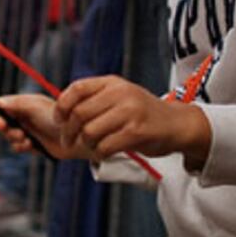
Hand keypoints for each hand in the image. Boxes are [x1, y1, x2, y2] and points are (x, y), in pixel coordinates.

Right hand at [0, 94, 93, 159]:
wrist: (75, 137)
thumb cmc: (56, 117)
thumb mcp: (35, 106)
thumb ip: (15, 103)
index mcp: (24, 104)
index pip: (2, 104)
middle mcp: (24, 117)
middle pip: (2, 121)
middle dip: (2, 125)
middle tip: (4, 125)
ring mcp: (28, 131)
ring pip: (9, 136)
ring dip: (13, 137)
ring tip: (25, 137)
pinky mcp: (33, 145)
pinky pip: (18, 147)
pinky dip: (21, 146)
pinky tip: (31, 145)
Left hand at [53, 75, 211, 166]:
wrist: (177, 123)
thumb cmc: (141, 113)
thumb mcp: (120, 96)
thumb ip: (95, 99)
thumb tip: (61, 112)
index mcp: (112, 83)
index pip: (77, 88)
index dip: (62, 106)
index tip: (58, 120)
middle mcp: (120, 93)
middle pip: (80, 113)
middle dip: (68, 132)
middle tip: (67, 142)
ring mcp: (130, 112)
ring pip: (90, 132)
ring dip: (86, 145)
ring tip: (92, 147)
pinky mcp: (137, 132)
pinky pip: (105, 146)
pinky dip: (99, 154)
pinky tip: (103, 153)